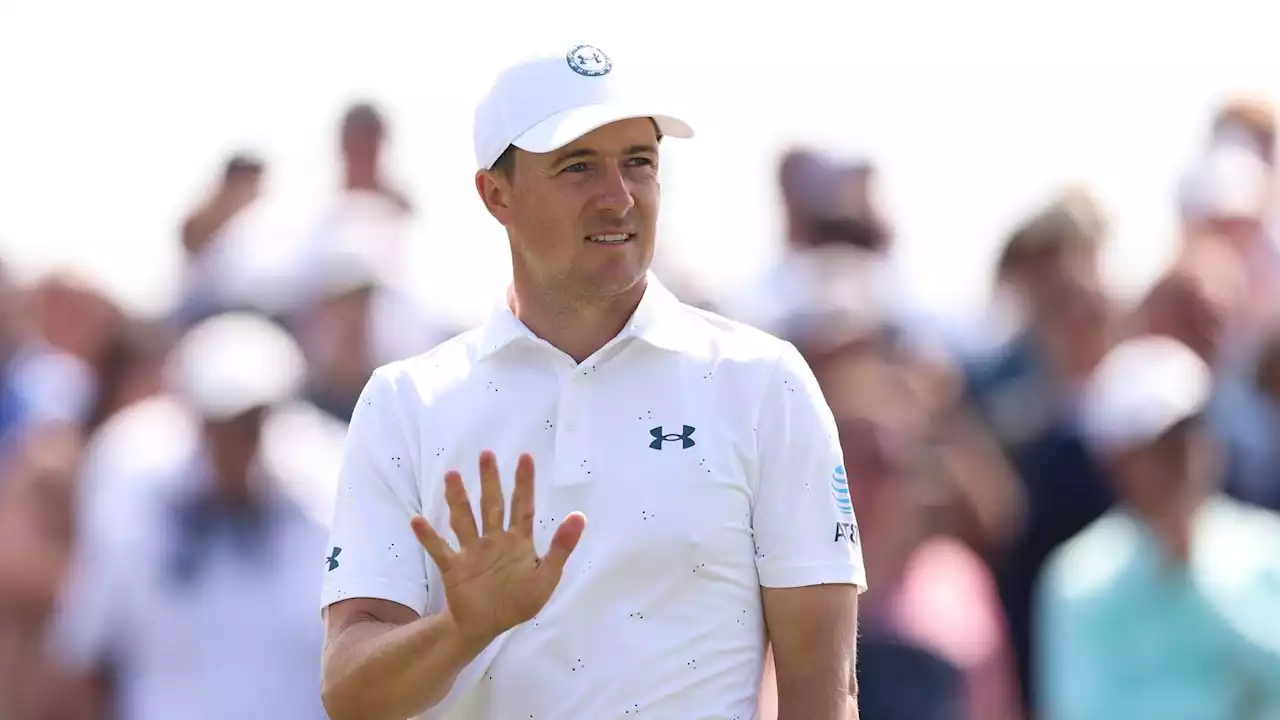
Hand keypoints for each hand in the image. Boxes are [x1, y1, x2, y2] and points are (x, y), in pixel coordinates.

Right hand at [410, 451, 585, 645]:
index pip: (522, 506)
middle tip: (487, 454)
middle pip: (491, 504)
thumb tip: (580, 516)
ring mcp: (472, 551)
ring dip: (458, 499)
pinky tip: (417, 520)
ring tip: (452, 475)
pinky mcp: (454, 567)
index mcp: (518, 541)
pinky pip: (440, 549)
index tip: (525, 457)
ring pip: (465, 519)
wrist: (486, 625)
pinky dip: (428, 536)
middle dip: (490, 480)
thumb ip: (561, 547)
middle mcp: (494, 539)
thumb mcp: (546, 576)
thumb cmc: (518, 600)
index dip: (524, 483)